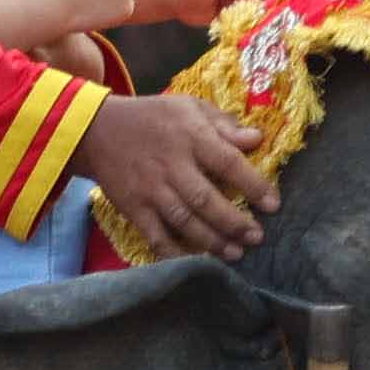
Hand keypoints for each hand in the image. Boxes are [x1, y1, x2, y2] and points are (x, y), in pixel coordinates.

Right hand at [74, 87, 273, 257]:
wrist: (97, 130)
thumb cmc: (152, 116)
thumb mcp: (189, 107)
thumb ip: (224, 124)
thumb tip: (258, 139)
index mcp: (190, 136)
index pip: (228, 162)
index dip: (253, 185)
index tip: (273, 205)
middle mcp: (172, 165)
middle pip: (206, 199)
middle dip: (234, 222)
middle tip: (256, 237)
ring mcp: (151, 190)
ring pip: (184, 221)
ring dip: (211, 241)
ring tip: (234, 254)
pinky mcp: (134, 208)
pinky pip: (155, 236)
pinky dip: (174, 253)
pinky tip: (194, 262)